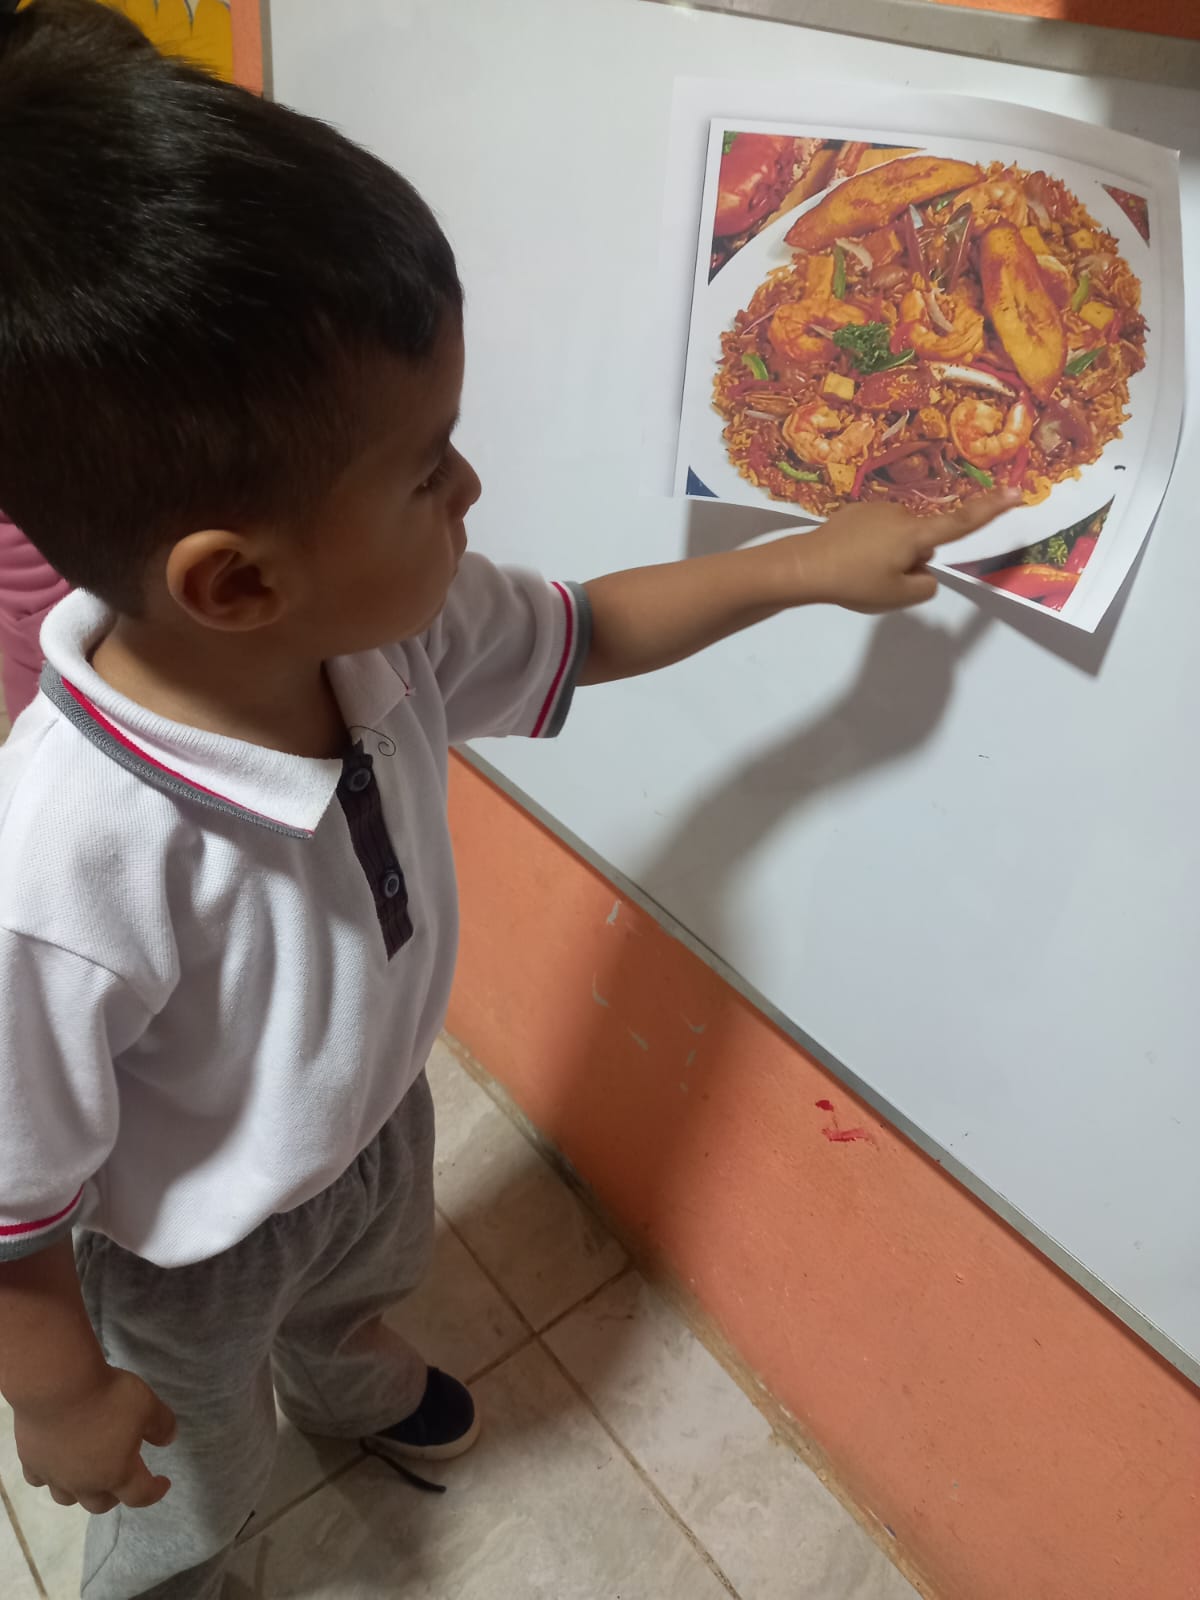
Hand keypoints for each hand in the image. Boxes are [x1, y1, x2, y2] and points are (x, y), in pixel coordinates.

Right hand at [14, 1366, 175, 1514]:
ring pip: (67, 1498)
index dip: (155, 1491)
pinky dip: (49, 1476)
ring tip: (88, 1477)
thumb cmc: (107, 1396)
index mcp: (117, 1473)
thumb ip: (162, 1425)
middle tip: (124, 1482)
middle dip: (116, 1496)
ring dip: (80, 1492)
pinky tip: (54, 1464)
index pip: (140, 1495)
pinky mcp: (31, 1460)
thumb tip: (168, 1439)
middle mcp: (84, 1482)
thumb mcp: (148, 1404)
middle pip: (100, 1504)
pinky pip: (39, 1478)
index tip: (163, 1483)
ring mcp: (55, 1474)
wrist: (56, 1386)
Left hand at [796, 488, 1019, 613]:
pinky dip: (870, 546)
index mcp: (916, 534)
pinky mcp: (856, 511)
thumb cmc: (854, 582)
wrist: (804, 566)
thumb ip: (925, 586)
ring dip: (889, 554)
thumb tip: (925, 570)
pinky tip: (848, 559)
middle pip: (924, 541)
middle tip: (881, 580)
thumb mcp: (898, 597)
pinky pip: (877, 532)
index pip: (962, 523)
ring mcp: (877, 510)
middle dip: (912, 560)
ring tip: (860, 572)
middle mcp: (901, 515)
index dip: (992, 510)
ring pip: (899, 537)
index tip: (1017, 492)